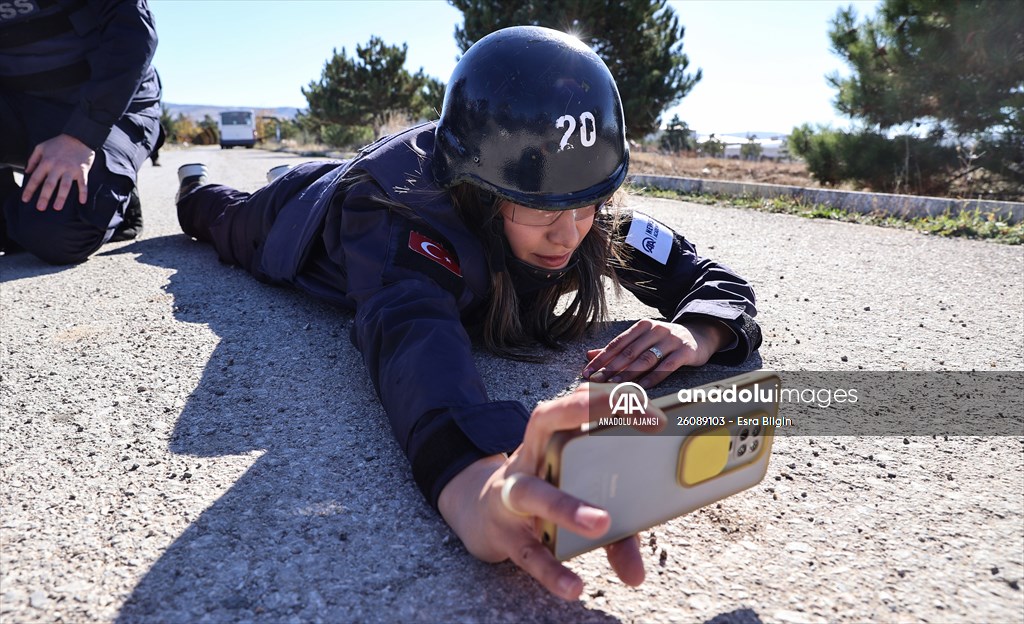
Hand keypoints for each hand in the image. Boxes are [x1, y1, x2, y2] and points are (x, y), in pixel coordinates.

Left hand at [22, 134, 94, 210]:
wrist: (79, 137)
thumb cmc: (59, 143)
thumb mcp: (41, 147)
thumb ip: (33, 159)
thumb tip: (27, 171)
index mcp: (46, 161)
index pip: (36, 178)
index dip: (30, 189)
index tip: (25, 199)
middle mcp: (58, 166)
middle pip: (50, 184)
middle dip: (44, 197)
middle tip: (40, 208)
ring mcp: (70, 169)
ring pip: (65, 185)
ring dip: (61, 197)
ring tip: (57, 207)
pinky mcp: (82, 171)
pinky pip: (83, 183)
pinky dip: (83, 192)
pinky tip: (82, 201)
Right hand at [438, 385, 662, 599]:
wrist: (480, 517)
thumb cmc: (542, 499)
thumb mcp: (580, 503)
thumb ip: (616, 532)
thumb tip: (638, 574)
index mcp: (550, 440)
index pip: (578, 404)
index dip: (613, 400)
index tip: (655, 411)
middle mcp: (529, 458)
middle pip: (547, 420)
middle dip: (588, 413)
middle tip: (645, 420)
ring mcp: (512, 494)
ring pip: (534, 491)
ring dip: (566, 505)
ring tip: (602, 523)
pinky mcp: (504, 535)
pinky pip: (528, 552)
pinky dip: (550, 569)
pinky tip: (574, 586)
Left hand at [583, 318, 730, 387]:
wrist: (698, 336)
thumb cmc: (665, 341)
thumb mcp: (642, 339)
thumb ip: (618, 348)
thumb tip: (589, 354)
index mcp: (642, 326)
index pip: (617, 343)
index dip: (601, 358)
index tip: (587, 372)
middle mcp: (655, 330)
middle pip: (629, 352)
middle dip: (610, 369)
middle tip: (596, 382)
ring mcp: (671, 340)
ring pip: (646, 359)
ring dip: (628, 374)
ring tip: (614, 386)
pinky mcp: (684, 351)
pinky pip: (666, 367)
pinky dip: (653, 377)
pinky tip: (641, 387)